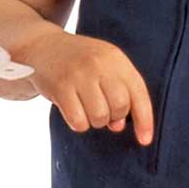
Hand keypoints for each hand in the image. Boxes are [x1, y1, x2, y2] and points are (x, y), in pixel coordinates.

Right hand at [26, 31, 154, 144]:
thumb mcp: (104, 67)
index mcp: (116, 58)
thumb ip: (118, 92)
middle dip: (113, 117)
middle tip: (101, 109)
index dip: (144, 120)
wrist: (43, 47)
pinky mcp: (61, 87)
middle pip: (120, 107)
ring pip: (99, 117)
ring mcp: (79, 75)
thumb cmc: (79, 62)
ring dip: (94, 121)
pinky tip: (73, 111)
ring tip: (86, 108)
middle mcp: (99, 64)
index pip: (138, 93)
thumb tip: (118, 126)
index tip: (145, 140)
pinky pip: (78, 121)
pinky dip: (78, 124)